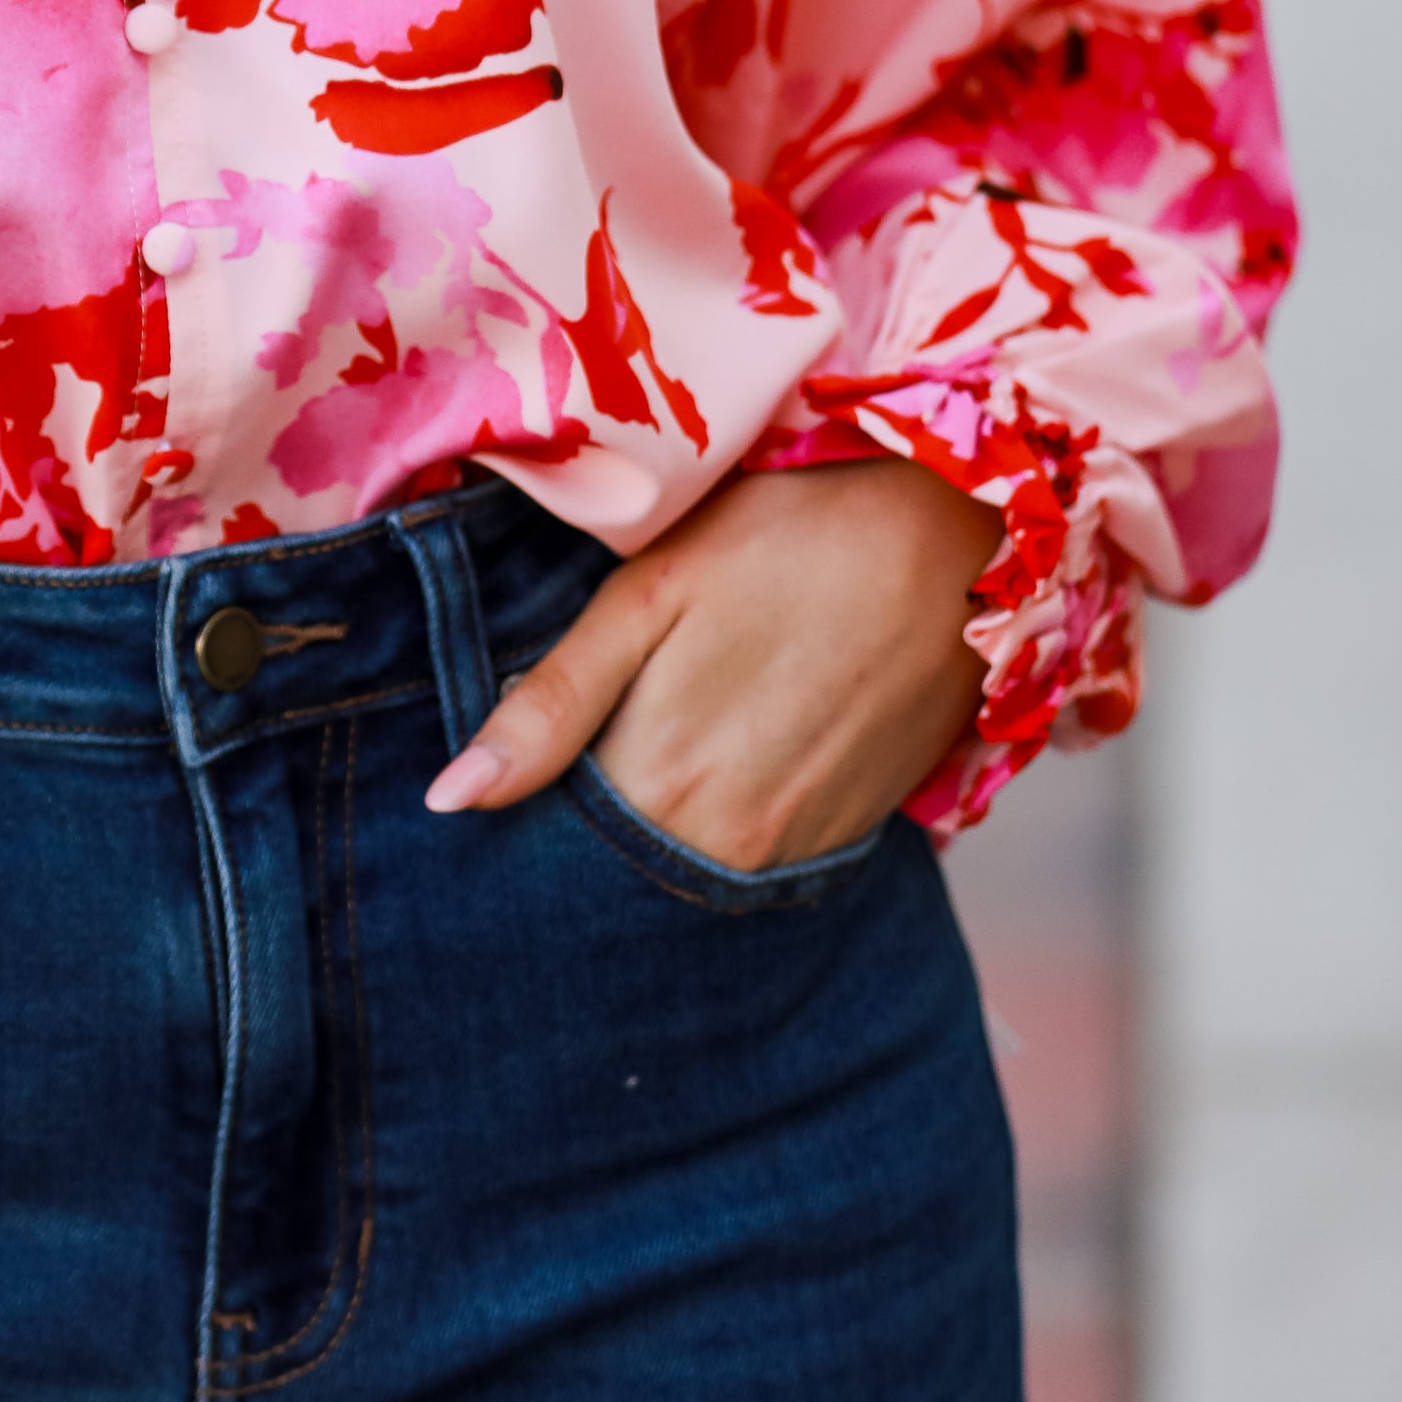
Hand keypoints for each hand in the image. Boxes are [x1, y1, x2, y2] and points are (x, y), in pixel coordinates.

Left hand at [425, 461, 997, 870]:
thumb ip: (549, 705)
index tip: (505, 787)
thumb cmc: (783, 538)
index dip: (526, 819)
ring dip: (665, 824)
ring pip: (697, 865)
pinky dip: (733, 820)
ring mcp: (802, 849)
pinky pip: (765, 855)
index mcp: (663, 787)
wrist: (952, 535)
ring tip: (664, 735)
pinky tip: (731, 747)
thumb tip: (448, 801)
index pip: (560, 850)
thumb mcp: (646, 596)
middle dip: (589, 830)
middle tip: (581, 750)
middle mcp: (732, 847)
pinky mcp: (856, 833)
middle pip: (627, 867)